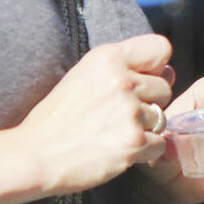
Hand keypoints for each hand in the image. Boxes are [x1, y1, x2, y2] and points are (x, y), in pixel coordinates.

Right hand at [12, 35, 171, 193]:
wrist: (34, 155)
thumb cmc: (56, 119)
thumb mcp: (84, 77)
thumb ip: (124, 69)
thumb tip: (169, 71)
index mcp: (107, 57)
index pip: (161, 47)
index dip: (156, 66)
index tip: (141, 80)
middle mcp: (121, 79)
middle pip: (165, 87)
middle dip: (149, 102)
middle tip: (117, 115)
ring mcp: (129, 111)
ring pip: (162, 117)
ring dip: (144, 128)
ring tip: (112, 133)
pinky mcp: (134, 141)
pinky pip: (159, 143)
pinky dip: (144, 151)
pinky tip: (118, 150)